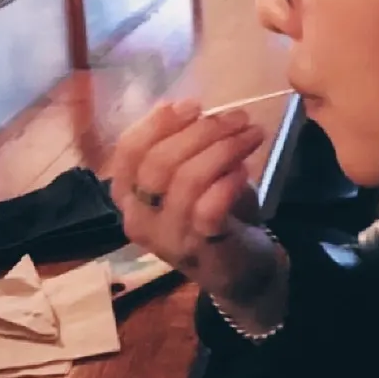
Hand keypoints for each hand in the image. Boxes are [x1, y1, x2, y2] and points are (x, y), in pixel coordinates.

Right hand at [109, 100, 286, 320]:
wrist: (239, 272)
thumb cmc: (212, 216)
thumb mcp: (189, 178)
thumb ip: (183, 148)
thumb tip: (192, 108)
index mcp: (128, 195)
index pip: (127, 151)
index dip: (158, 123)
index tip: (194, 105)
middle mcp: (138, 218)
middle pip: (158, 162)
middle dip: (201, 131)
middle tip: (238, 117)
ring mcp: (166, 237)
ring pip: (185, 180)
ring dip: (223, 149)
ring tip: (251, 135)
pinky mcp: (199, 249)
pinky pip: (207, 208)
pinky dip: (227, 182)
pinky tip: (244, 171)